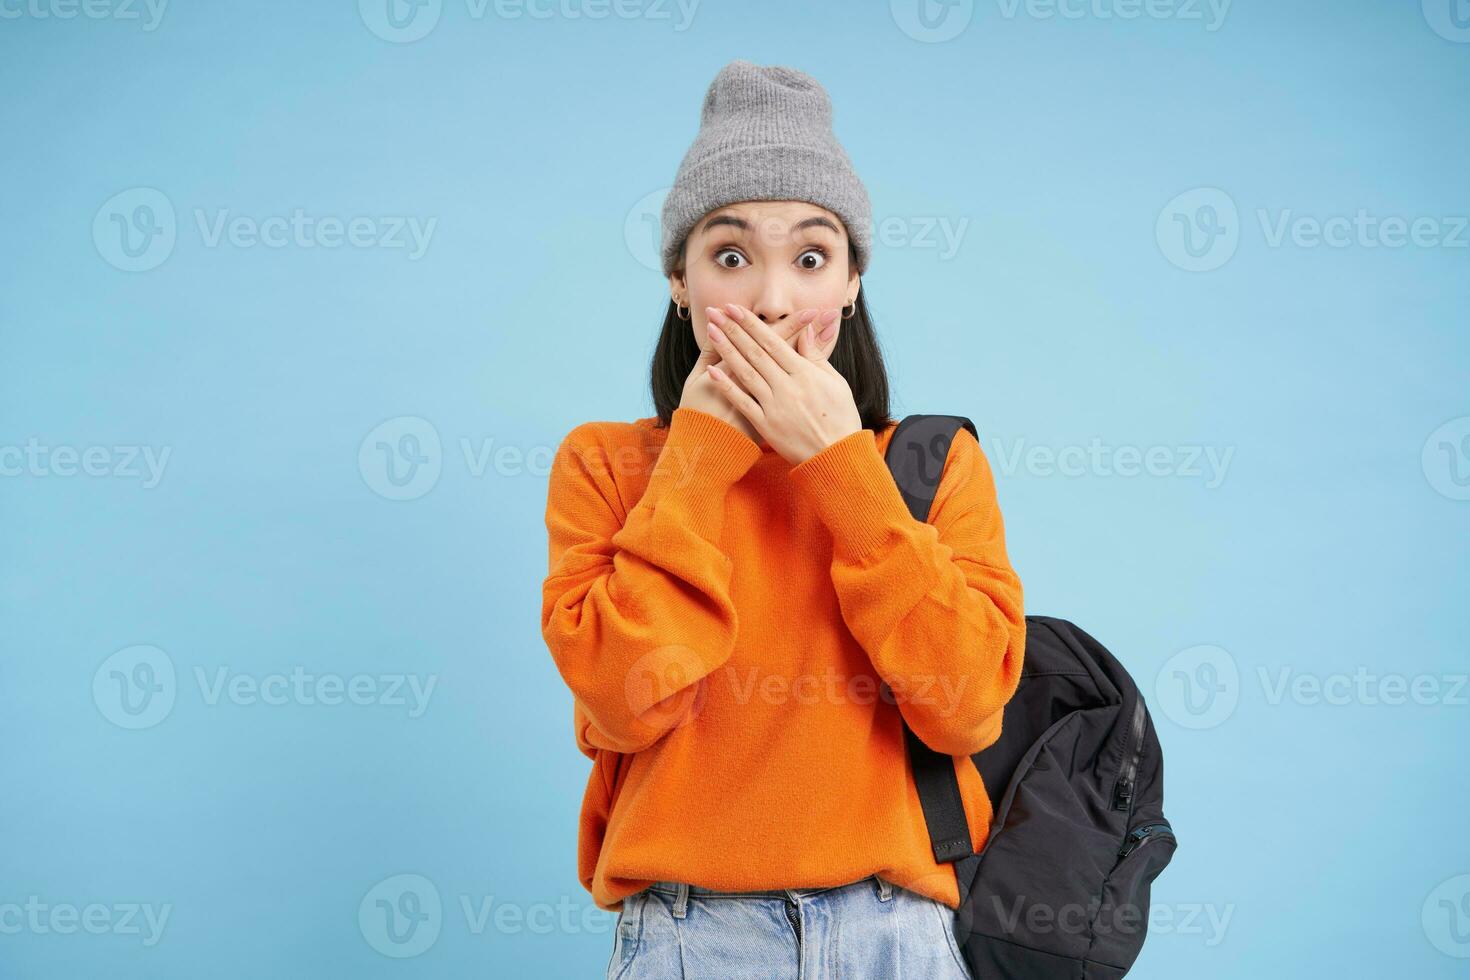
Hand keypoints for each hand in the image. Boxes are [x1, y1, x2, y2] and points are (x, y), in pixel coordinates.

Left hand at [701, 302, 861, 465]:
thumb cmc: (841, 418)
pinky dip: (727, 386)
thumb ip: (816, 357)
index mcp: (805, 373)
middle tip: (716, 312)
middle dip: (733, 330)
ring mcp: (775, 406)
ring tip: (711, 332)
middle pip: (755, 352)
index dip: (751, 324)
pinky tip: (712, 371)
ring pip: (746, 373)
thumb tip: (805, 331)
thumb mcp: (835, 382)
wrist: (837, 457)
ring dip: (727, 351)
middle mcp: (787, 387)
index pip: (773, 342)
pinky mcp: (766, 426)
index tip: (735, 309)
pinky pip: (743, 402)